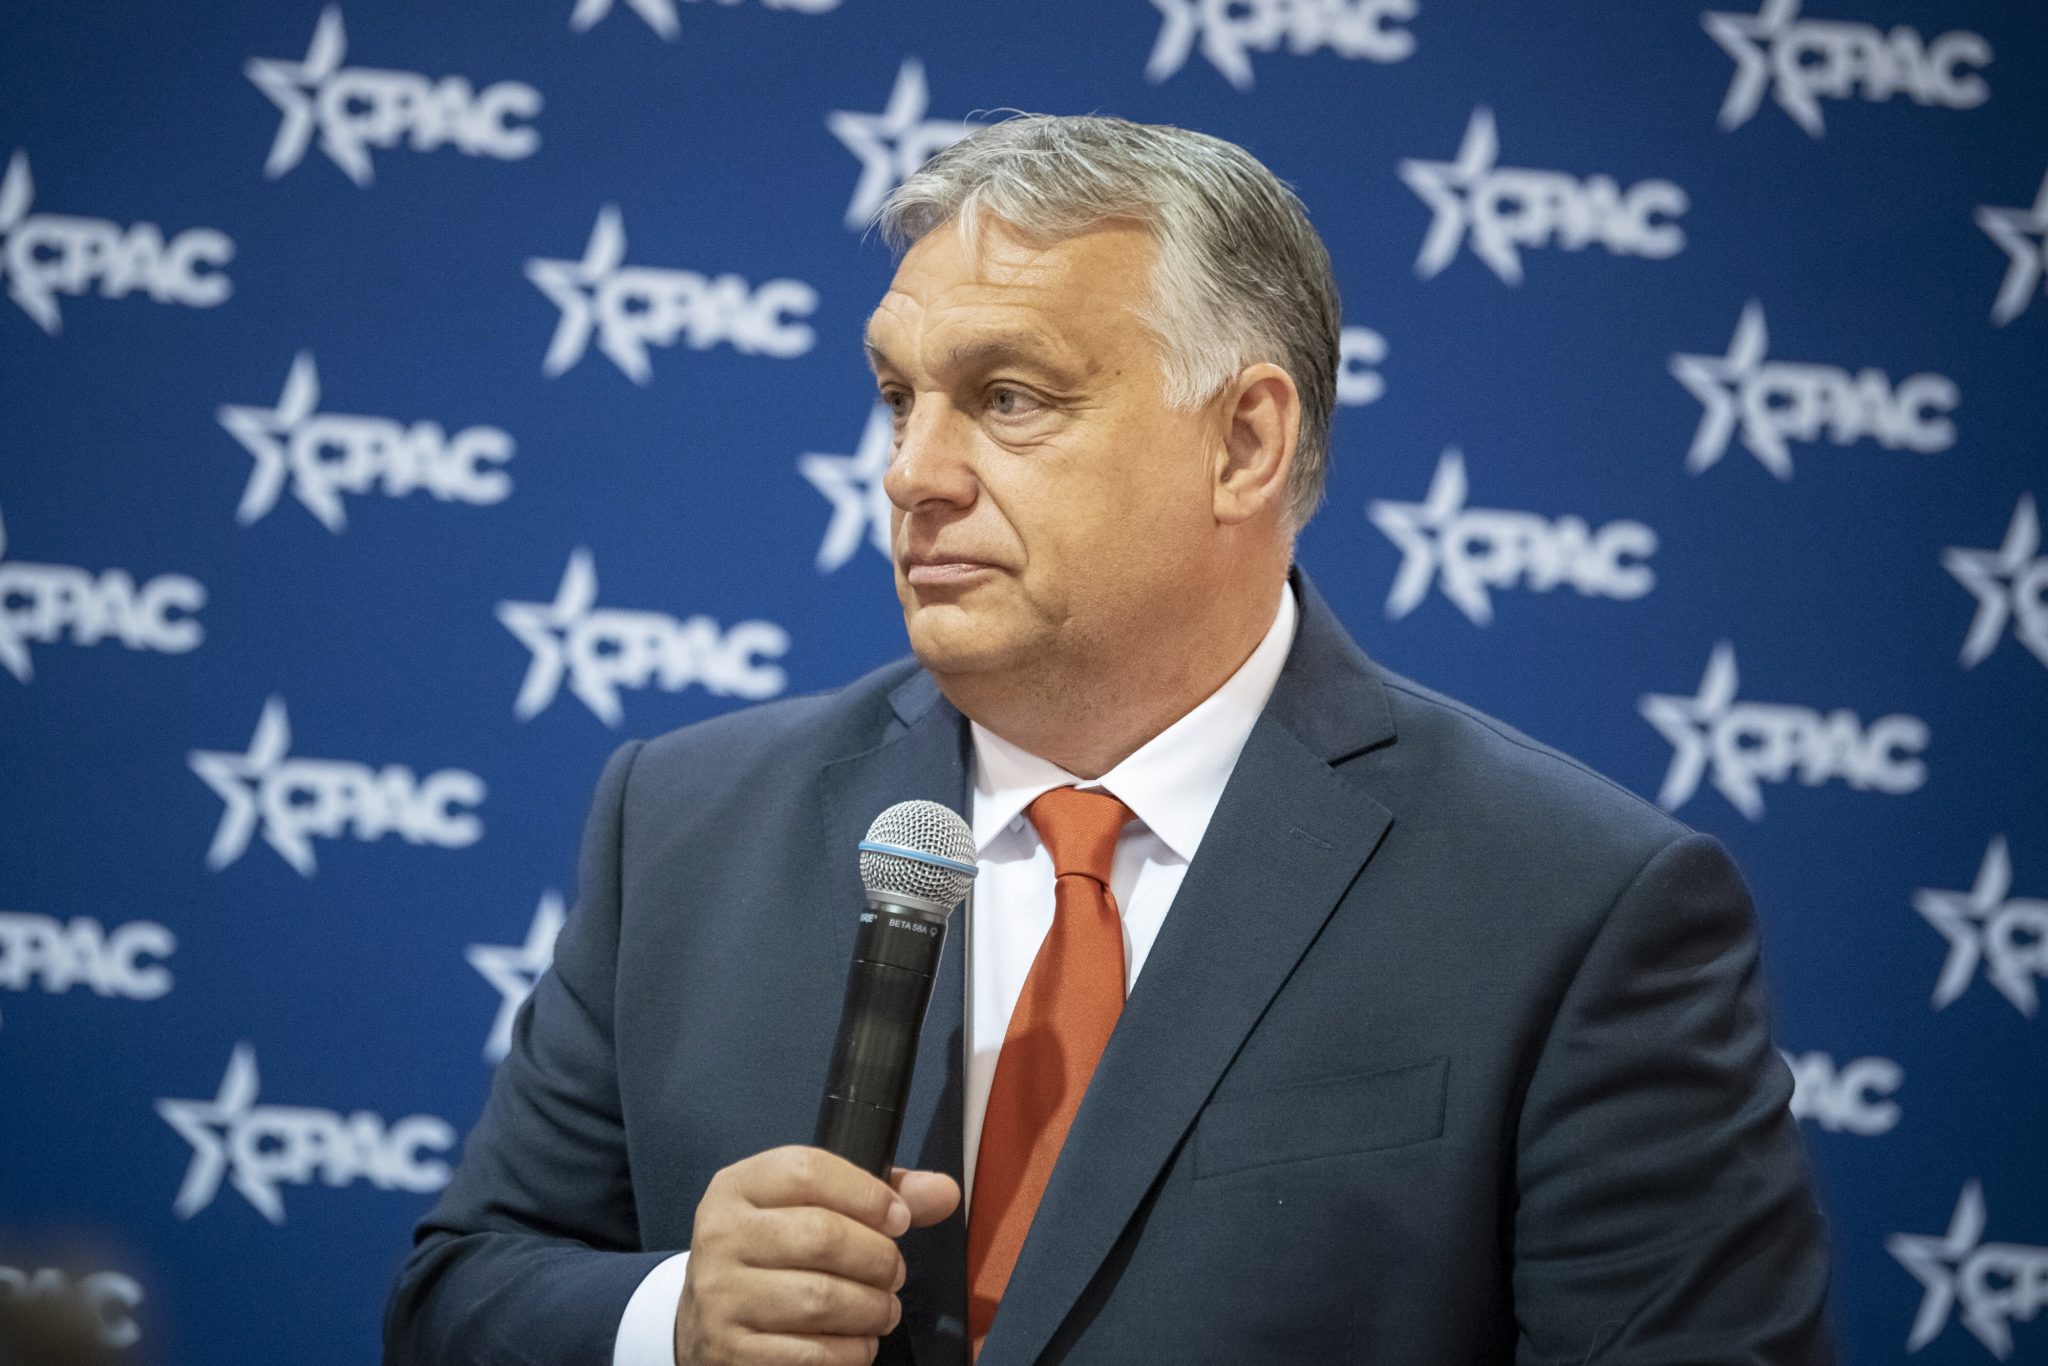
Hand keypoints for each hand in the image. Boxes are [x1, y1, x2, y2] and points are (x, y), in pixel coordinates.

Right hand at [675, 1145, 960, 1365]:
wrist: (709, 1317)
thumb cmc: (777, 1253)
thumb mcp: (813, 1207)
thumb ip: (879, 1194)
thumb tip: (943, 1191)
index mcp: (739, 1187)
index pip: (809, 1170)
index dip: (868, 1194)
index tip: (899, 1219)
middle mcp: (720, 1235)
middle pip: (822, 1236)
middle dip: (879, 1259)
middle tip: (895, 1273)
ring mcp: (720, 1296)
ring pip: (821, 1299)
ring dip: (873, 1309)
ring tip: (883, 1309)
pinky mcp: (730, 1350)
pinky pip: (811, 1353)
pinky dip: (851, 1351)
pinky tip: (858, 1341)